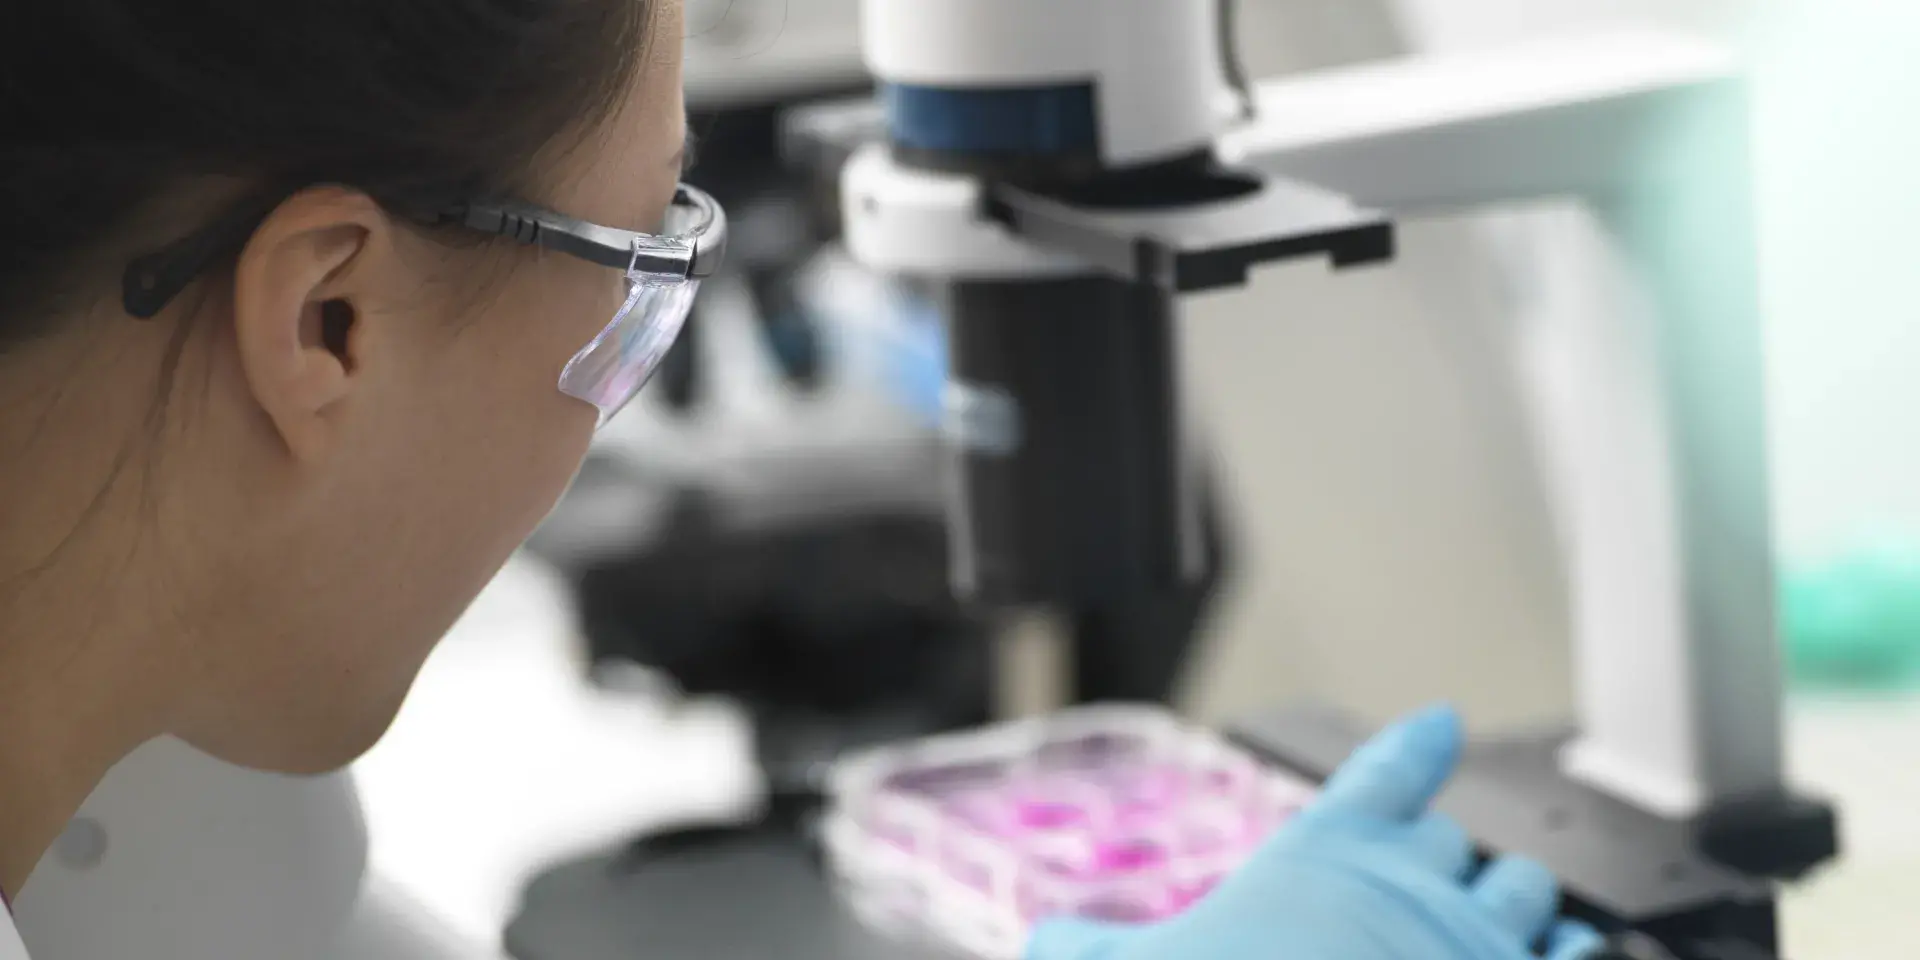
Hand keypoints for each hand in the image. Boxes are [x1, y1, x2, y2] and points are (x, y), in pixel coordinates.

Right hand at [1026, 706, 1602, 959]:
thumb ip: (1080, 949)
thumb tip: (1044, 946)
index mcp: (1327, 858)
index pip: (1380, 774)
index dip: (1412, 746)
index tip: (1438, 723)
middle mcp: (1416, 888)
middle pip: (1456, 844)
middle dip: (1443, 862)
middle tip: (1425, 888)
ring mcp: (1482, 948)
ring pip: (1525, 895)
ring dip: (1511, 905)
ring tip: (1501, 926)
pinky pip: (1577, 958)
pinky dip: (1569, 956)